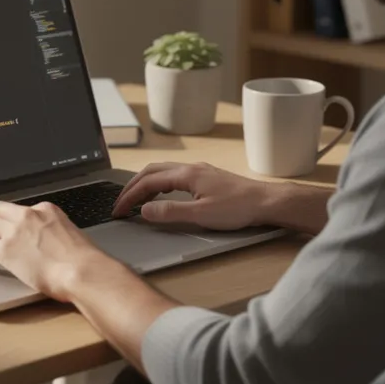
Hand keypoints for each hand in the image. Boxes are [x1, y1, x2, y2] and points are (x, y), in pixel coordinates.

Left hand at [0, 200, 111, 301]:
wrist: (83, 271)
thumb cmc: (84, 261)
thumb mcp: (71, 237)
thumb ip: (56, 235)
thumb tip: (50, 246)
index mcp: (46, 210)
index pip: (20, 210)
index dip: (10, 221)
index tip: (6, 230)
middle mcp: (28, 215)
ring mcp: (15, 231)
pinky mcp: (6, 250)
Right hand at [112, 162, 303, 230]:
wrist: (266, 202)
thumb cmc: (239, 208)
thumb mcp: (201, 215)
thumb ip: (170, 212)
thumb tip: (144, 211)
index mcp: (186, 174)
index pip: (147, 182)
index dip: (129, 196)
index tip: (118, 210)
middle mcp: (190, 168)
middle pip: (151, 172)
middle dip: (131, 187)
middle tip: (120, 204)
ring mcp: (199, 171)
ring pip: (162, 172)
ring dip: (144, 184)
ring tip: (134, 200)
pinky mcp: (206, 177)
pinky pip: (173, 176)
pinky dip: (158, 184)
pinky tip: (160, 195)